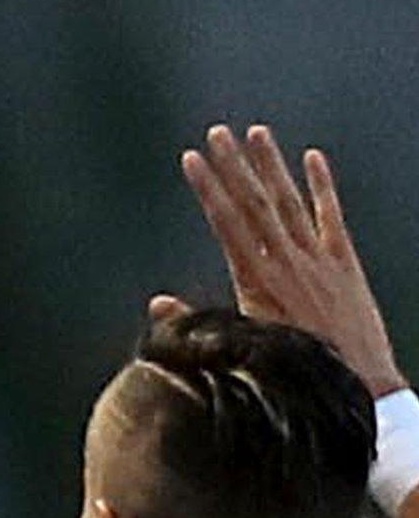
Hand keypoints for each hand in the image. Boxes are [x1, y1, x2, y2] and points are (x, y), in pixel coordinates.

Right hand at [179, 124, 404, 394]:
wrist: (358, 384)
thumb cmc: (295, 373)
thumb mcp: (241, 349)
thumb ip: (200, 319)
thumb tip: (158, 302)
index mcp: (258, 282)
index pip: (226, 223)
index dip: (208, 188)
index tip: (191, 159)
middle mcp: (287, 263)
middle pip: (255, 204)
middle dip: (233, 166)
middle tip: (217, 133)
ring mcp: (319, 260)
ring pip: (290, 202)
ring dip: (271, 166)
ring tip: (256, 133)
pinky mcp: (345, 263)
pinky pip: (332, 216)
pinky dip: (323, 186)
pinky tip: (313, 159)